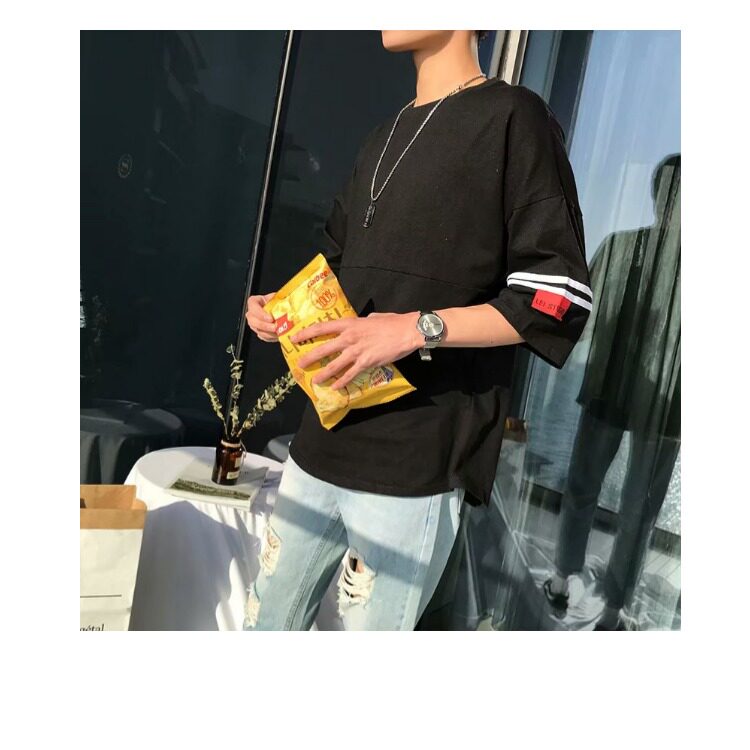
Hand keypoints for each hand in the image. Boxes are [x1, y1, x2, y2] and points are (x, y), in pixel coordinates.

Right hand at [246, 293, 277, 341]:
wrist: (281, 310)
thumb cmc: (278, 302)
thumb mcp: (279, 297)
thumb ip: (280, 298)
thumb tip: (287, 301)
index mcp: (256, 301)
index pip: (252, 305)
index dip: (260, 313)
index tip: (270, 318)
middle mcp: (253, 313)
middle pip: (252, 320)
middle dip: (264, 326)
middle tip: (275, 327)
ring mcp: (255, 323)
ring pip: (258, 330)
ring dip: (269, 333)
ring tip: (279, 332)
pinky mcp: (260, 332)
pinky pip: (263, 337)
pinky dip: (271, 337)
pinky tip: (278, 335)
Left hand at [290, 312, 420, 390]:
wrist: (407, 331)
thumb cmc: (391, 322)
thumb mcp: (372, 318)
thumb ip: (362, 323)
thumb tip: (360, 325)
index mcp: (349, 324)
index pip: (322, 328)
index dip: (306, 334)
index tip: (295, 339)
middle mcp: (349, 338)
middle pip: (323, 349)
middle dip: (309, 357)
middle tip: (299, 364)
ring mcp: (357, 351)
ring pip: (334, 365)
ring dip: (323, 374)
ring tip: (314, 380)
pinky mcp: (366, 363)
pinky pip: (350, 375)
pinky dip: (341, 382)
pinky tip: (334, 387)